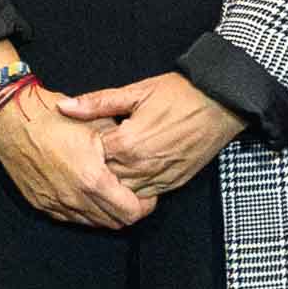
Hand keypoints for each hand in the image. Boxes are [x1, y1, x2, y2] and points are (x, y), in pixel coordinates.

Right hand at [0, 79, 154, 232]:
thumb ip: (122, 148)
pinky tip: (85, 190)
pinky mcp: (41, 204)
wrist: (9, 119)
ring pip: (93, 223)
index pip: (131, 212)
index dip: (145, 205)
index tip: (146, 192)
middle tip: (131, 192)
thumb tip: (140, 160)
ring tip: (109, 190)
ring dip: (105, 211)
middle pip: (114, 223)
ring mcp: (56, 204)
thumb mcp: (97, 123)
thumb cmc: (53, 116)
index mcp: (92, 180)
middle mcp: (74, 199)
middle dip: (127, 209)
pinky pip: (71, 217)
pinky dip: (84, 209)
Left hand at [63, 73, 241, 201]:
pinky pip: (145, 196)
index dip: (81, 150)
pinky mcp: (173, 183)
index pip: (90, 157)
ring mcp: (158, 177)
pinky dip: (133, 190)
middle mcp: (141, 166)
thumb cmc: (181, 94)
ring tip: (103, 171)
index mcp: (127, 143)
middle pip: (104, 179)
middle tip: (83, 161)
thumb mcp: (136, 92)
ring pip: (123, 193)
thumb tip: (66, 107)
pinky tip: (127, 177)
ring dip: (112, 184)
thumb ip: (98, 103)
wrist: (221, 104)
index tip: (75, 143)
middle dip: (93, 170)